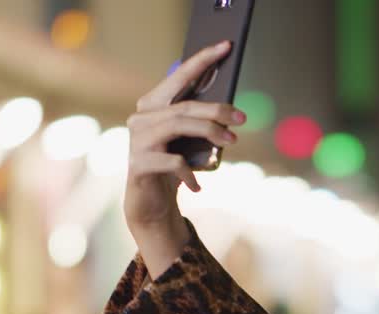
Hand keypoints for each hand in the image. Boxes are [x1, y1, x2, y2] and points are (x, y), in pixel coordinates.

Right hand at [123, 42, 246, 256]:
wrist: (150, 203)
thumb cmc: (173, 166)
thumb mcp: (189, 141)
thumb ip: (200, 122)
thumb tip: (230, 112)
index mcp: (153, 105)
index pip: (179, 76)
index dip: (202, 59)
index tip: (225, 46)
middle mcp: (140, 118)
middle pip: (183, 105)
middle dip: (216, 109)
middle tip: (241, 118)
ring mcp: (136, 141)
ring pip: (177, 125)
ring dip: (209, 132)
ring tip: (231, 141)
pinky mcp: (138, 164)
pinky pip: (173, 161)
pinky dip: (190, 172)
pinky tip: (198, 185)